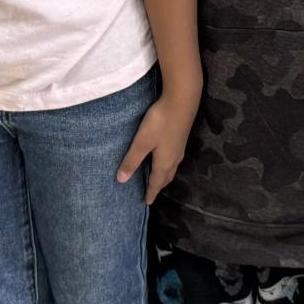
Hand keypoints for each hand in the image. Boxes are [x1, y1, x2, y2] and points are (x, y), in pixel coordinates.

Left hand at [117, 88, 198, 203]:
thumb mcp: (142, 142)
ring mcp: (180, 148)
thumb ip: (132, 160)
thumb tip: (121, 180)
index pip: (157, 183)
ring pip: (172, 167)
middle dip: (159, 185)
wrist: (182, 101)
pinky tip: (165, 156)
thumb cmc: (160, 123)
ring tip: (157, 177)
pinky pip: (174, 158)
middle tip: (151, 191)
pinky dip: (168, 164)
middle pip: (166, 177)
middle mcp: (174, 158)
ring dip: (164, 175)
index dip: (151, 193)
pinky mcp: (181, 138)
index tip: (147, 202)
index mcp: (164, 163)